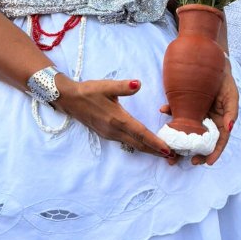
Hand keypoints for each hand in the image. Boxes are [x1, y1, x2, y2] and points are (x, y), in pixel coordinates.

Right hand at [54, 76, 174, 160]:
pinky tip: (145, 145)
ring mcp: (109, 134)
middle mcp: (114, 130)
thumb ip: (123, 86)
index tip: (167, 149)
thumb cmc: (89, 91)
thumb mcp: (106, 86)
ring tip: (162, 152)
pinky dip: (138, 145)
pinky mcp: (106, 134)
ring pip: (132, 144)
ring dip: (148, 149)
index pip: (140, 133)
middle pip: (139, 144)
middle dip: (155, 150)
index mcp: (117, 120)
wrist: (68, 99)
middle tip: (172, 156)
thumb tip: (138, 84)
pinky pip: (126, 142)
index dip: (154, 142)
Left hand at [158, 70, 238, 165]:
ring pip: (186, 131)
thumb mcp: (232, 96)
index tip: (206, 162)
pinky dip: (169, 113)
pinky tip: (163, 110)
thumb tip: (229, 128)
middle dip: (194, 152)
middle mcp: (206, 122)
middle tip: (187, 160)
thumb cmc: (225, 82)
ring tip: (170, 147)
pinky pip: (175, 113)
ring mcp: (194, 115)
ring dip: (178, 140)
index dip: (214, 152)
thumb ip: (232, 113)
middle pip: (201, 141)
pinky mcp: (183, 106)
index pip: (219, 141)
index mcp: (220, 122)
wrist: (213, 64)